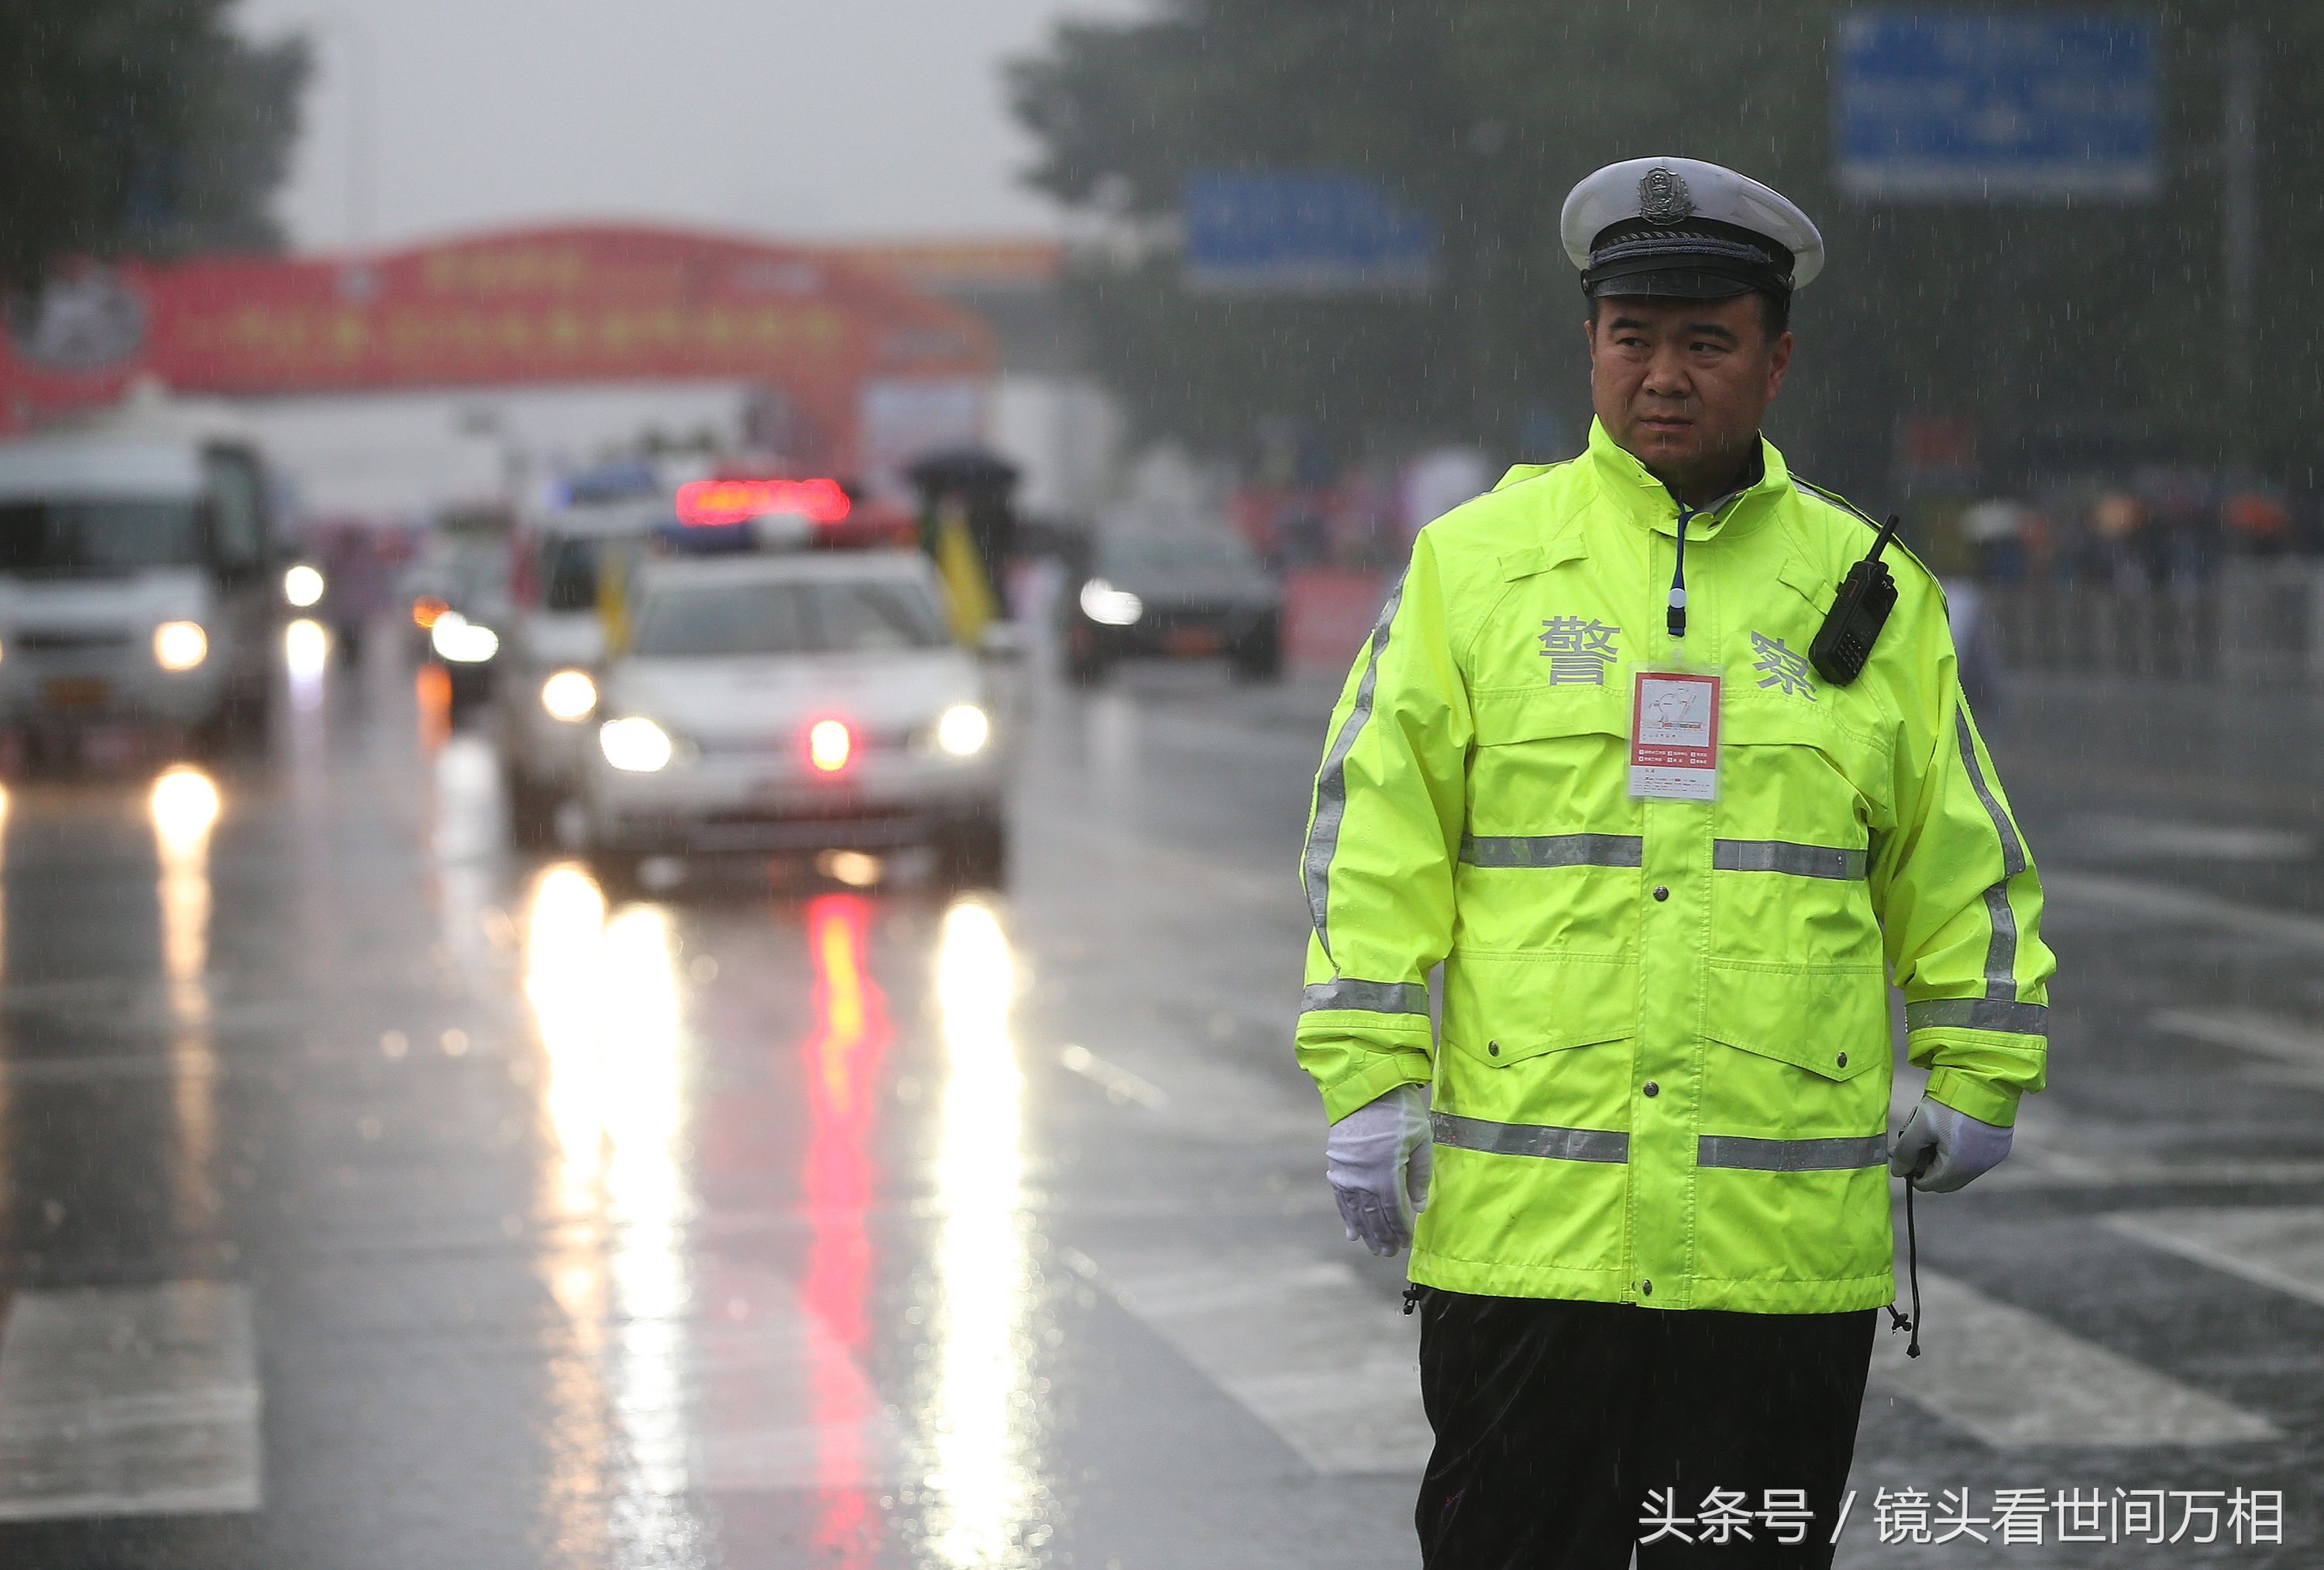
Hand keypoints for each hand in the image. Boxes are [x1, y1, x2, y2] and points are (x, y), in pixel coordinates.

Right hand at [1326, 1082, 1432, 1254]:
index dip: (1400, 1229)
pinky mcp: (1337, 1166)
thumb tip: (1418, 1208)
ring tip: (1374, 1249)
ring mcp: (1346, 1172)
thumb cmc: (1400, 1112)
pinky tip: (1351, 1232)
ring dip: (1366, 1232)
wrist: (1365, 1088)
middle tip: (1389, 1253)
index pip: (1394, 1210)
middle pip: (1374, 1215)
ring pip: (1357, 1210)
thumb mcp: (1421, 1139)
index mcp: (1385, 1171)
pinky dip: (1347, 1216)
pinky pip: (1342, 1198)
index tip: (1406, 1243)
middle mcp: (1362, 1177)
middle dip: (1383, 1236)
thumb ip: (1420, 1175)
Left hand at [1889, 1096, 2012, 1192]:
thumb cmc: (1950, 1104)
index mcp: (1957, 1167)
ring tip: (1936, 1135)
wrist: (1983, 1081)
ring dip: (1946, 1159)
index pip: (1928, 1184)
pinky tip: (1953, 1132)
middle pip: (1946, 1181)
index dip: (1912, 1172)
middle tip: (1919, 1145)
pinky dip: (1962, 1152)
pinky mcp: (1999, 1147)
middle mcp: (1978, 1168)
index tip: (1904, 1154)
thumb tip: (1899, 1171)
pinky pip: (1976, 1158)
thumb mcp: (1919, 1125)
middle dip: (1929, 1167)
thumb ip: (1906, 1151)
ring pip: (1961, 1170)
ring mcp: (1991, 1158)